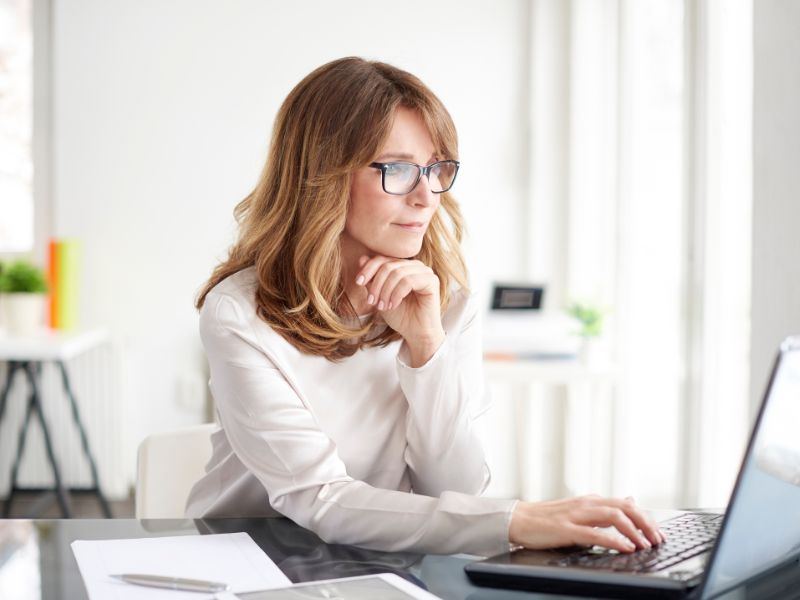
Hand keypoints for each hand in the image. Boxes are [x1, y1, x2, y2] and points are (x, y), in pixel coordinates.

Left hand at [354, 255, 444, 363]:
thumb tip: (362, 259)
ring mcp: (425, 272)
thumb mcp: (380, 296)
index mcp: (403, 266)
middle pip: (388, 265)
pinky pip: (408, 281)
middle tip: (372, 301)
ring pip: (397, 273)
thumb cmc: (400, 316)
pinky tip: (393, 305)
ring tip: (382, 306)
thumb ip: (372, 279)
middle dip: (376, 284)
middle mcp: (415, 266)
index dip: (368, 269)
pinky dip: (396, 294)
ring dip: (385, 291)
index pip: (382, 259)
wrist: (416, 334)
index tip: (358, 283)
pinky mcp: (432, 281)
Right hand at [509, 495, 664, 552]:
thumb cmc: (546, 518)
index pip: (626, 504)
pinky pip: (595, 534)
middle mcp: (586, 504)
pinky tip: (625, 547)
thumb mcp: (580, 510)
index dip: (646, 518)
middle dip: (646, 523)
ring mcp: (576, 515)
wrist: (518, 519)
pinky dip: (614, 540)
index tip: (658, 533)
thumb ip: (604, 508)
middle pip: (625, 507)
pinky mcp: (566, 529)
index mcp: (590, 500)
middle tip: (658, 539)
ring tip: (646, 544)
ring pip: (613, 516)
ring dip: (634, 530)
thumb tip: (630, 500)